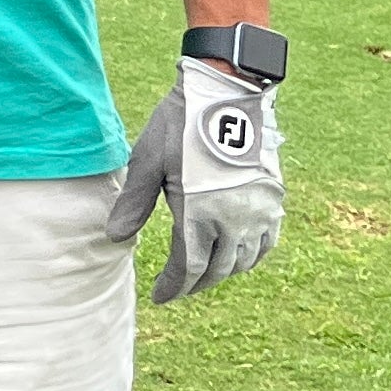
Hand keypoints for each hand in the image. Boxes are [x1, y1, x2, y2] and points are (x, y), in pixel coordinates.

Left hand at [106, 56, 283, 302]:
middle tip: (178, 288)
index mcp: (199, 214)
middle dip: (195, 284)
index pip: (189, 268)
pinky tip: (238, 257)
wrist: (227, 94)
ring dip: (222, 273)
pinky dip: (251, 257)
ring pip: (243, 261)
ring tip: (203, 274)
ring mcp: (259, 212)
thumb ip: (134, 203)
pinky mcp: (275, 200)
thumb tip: (115, 238)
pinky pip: (267, 243)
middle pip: (216, 270)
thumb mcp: (148, 161)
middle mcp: (234, 221)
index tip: (160, 296)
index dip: (174, 287)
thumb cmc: (179, 125)